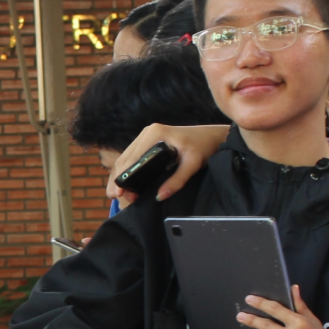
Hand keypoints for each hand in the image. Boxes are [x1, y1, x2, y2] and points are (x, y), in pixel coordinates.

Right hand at [107, 122, 229, 204]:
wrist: (212, 136)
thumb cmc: (204, 147)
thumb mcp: (193, 164)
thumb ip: (177, 180)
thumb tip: (160, 196)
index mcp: (156, 134)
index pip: (132, 158)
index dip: (122, 176)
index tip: (118, 192)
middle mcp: (148, 132)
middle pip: (125, 158)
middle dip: (118, 178)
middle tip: (116, 196)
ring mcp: (147, 135)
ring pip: (126, 157)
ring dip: (121, 175)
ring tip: (120, 194)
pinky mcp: (149, 140)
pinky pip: (133, 156)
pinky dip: (128, 170)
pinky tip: (126, 183)